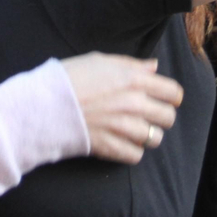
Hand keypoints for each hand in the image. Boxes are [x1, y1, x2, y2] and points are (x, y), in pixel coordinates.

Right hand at [60, 54, 182, 164]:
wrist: (44, 103)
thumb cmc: (69, 77)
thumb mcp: (100, 61)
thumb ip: (131, 65)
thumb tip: (154, 67)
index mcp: (133, 79)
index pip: (172, 92)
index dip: (171, 96)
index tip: (164, 99)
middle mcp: (133, 103)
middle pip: (168, 117)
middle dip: (160, 117)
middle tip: (147, 116)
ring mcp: (123, 127)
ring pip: (155, 138)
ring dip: (146, 135)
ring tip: (133, 131)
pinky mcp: (111, 147)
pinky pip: (136, 155)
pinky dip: (132, 151)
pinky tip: (122, 143)